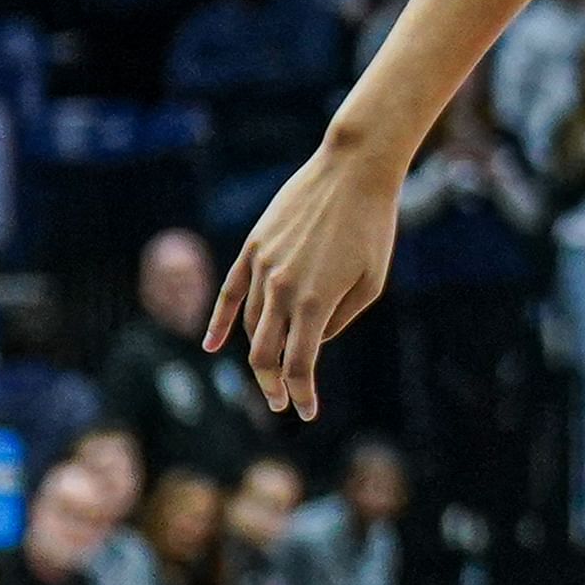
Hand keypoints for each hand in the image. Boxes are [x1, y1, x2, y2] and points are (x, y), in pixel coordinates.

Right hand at [206, 135, 404, 417]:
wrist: (352, 172)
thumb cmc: (373, 228)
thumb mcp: (370, 283)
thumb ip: (338, 320)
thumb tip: (313, 343)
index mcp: (316, 303)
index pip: (300, 364)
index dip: (300, 394)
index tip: (305, 412)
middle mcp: (282, 288)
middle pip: (265, 352)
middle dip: (272, 383)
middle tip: (280, 403)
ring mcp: (262, 267)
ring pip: (252, 324)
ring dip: (259, 352)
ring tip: (270, 373)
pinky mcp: (253, 248)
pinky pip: (229, 293)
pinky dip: (220, 322)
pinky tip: (211, 345)